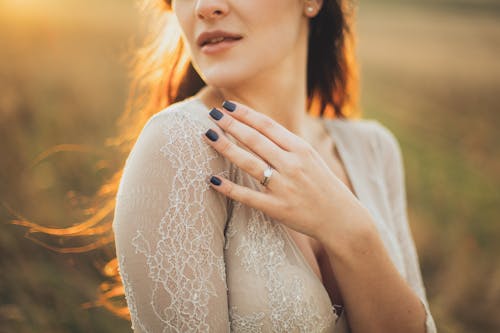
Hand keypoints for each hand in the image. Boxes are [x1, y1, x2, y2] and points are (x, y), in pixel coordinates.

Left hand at [202, 100, 366, 240]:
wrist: (341, 218)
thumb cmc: (322, 184)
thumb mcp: (310, 157)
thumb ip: (286, 144)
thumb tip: (258, 127)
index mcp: (300, 149)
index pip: (267, 125)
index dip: (245, 114)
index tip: (227, 106)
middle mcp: (292, 164)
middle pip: (255, 140)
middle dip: (231, 125)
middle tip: (212, 114)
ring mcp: (284, 186)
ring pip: (249, 162)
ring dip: (226, 147)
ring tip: (209, 135)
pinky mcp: (277, 208)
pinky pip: (248, 196)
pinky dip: (229, 188)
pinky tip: (213, 180)